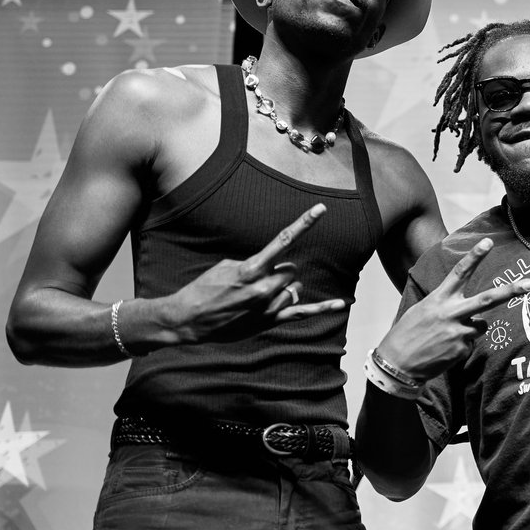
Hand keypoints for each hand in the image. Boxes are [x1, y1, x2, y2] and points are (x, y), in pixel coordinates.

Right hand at [163, 203, 345, 342]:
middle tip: (258, 279)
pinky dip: (323, 308)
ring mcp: (269, 306)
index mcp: (252, 269)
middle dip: (279, 271)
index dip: (305, 223)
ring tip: (259, 295)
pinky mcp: (270, 321)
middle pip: (291, 270)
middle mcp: (264, 288)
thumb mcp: (226, 266)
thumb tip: (275, 267)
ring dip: (283, 288)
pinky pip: (303, 313)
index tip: (321, 209)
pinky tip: (340, 304)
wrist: (190, 319)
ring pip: (295, 289)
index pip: (285, 239)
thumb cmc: (206, 288)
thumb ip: (255, 264)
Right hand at [376, 238, 529, 380]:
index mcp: (439, 299)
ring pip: (480, 325)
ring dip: (470, 329)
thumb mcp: (423, 309)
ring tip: (446, 337)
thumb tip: (469, 309)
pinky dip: (460, 346)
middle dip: (510, 291)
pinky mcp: (462, 350)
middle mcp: (451, 313)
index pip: (460, 273)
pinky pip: (470, 344)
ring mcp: (458, 332)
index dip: (474, 256)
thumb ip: (446, 304)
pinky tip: (443, 350)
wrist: (397, 364)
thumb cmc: (408, 333)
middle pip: (487, 299)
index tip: (488, 243)